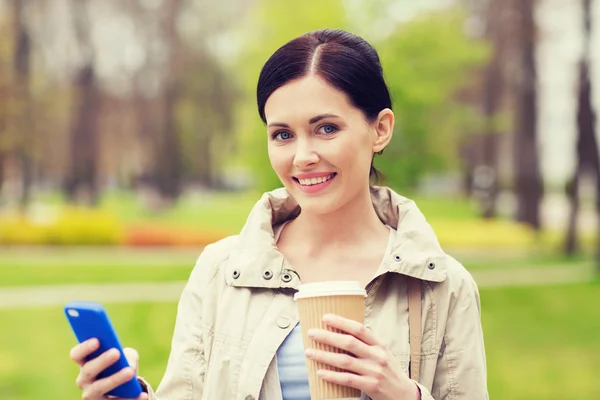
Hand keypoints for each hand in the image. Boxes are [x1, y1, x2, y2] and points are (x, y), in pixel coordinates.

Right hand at [69, 338, 147, 399]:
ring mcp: (91, 395)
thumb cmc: (122, 366)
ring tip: (130, 372)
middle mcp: (84, 380)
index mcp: (85, 363)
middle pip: (88, 370)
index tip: (97, 340)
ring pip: (98, 388)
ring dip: (114, 379)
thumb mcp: (127, 357)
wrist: (126, 389)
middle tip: (116, 352)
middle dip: (102, 360)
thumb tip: (128, 365)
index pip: (77, 355)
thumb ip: (128, 355)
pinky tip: (142, 396)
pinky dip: (130, 399)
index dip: (84, 347)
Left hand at [305, 314, 419, 399]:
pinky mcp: (371, 386)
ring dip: (324, 356)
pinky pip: (347, 379)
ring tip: (309, 352)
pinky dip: (332, 376)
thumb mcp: (382, 352)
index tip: (325, 318)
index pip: (359, 329)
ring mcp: (374, 371)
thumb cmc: (388, 370)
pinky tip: (320, 372)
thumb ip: (366, 343)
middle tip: (312, 333)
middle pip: (349, 343)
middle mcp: (377, 356)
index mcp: (379, 344)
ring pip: (344, 361)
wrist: (404, 393)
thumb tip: (341, 331)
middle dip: (328, 337)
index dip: (341, 322)